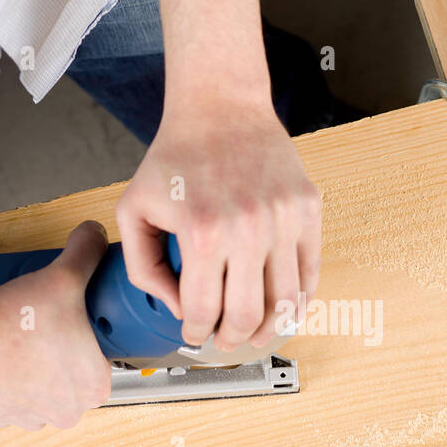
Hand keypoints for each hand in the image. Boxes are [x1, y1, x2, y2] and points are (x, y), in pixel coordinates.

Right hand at [0, 222, 111, 428]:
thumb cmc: (14, 325)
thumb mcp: (63, 276)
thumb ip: (85, 252)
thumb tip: (95, 234)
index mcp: (94, 386)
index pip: (101, 360)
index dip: (88, 337)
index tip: (73, 321)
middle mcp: (66, 410)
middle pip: (71, 376)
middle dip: (59, 353)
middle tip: (45, 325)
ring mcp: (29, 418)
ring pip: (39, 389)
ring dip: (32, 368)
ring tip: (20, 338)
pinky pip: (7, 396)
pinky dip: (3, 378)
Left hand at [115, 95, 320, 350]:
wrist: (221, 107)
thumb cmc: (175, 157)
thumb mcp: (135, 210)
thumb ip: (144, 267)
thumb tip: (176, 308)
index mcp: (203, 233)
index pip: (203, 310)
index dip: (195, 332)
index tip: (194, 334)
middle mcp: (248, 229)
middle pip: (246, 316)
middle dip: (231, 339)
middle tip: (223, 339)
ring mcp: (285, 221)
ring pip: (286, 302)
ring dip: (268, 327)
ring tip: (254, 331)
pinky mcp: (309, 211)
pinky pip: (311, 273)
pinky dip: (298, 299)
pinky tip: (282, 307)